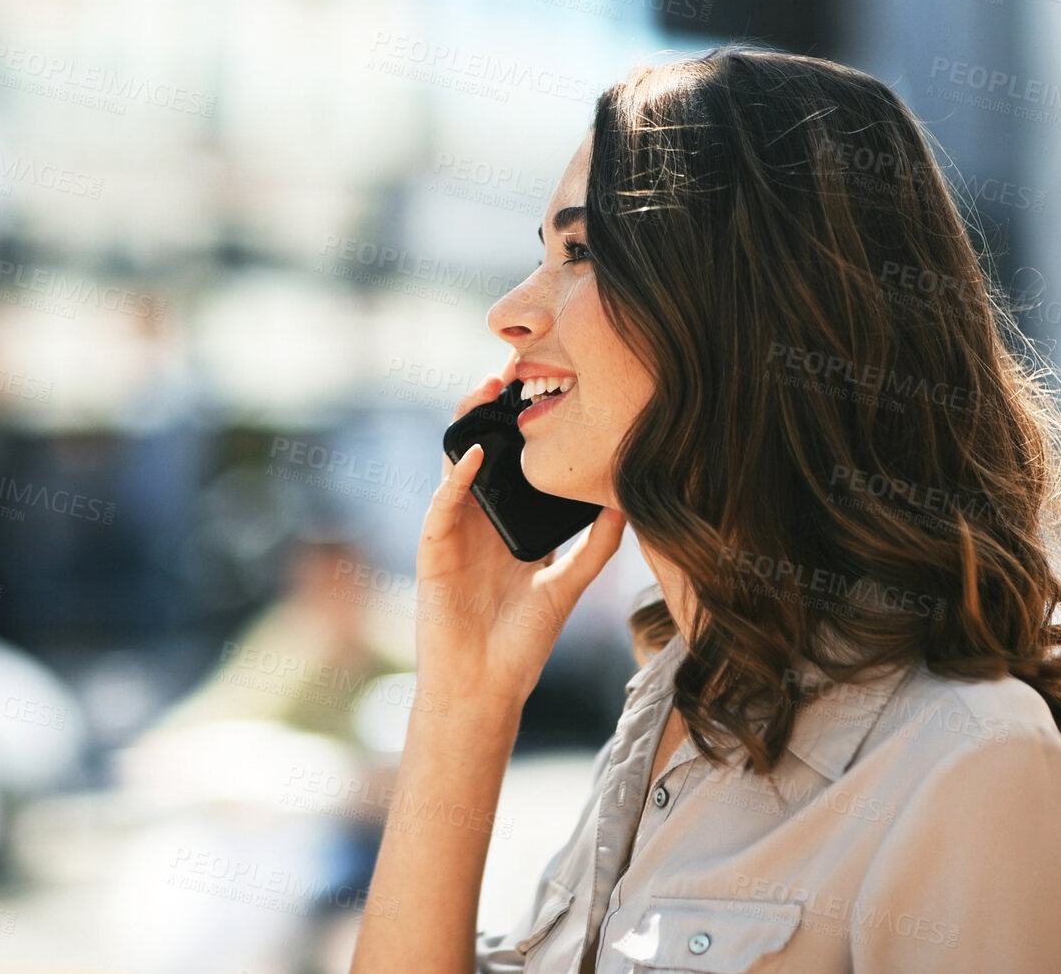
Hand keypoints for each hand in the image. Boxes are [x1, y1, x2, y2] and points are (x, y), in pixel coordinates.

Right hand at [413, 372, 628, 705]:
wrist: (484, 687)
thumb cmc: (522, 644)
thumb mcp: (568, 586)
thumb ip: (595, 547)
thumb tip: (627, 505)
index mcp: (509, 526)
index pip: (515, 465)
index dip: (523, 428)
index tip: (547, 391)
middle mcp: (478, 523)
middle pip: (482, 452)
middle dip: (492, 411)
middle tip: (513, 373)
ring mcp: (453, 533)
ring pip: (455, 466)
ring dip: (468, 427)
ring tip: (487, 392)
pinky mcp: (434, 551)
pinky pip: (442, 505)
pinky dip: (456, 479)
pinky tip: (476, 456)